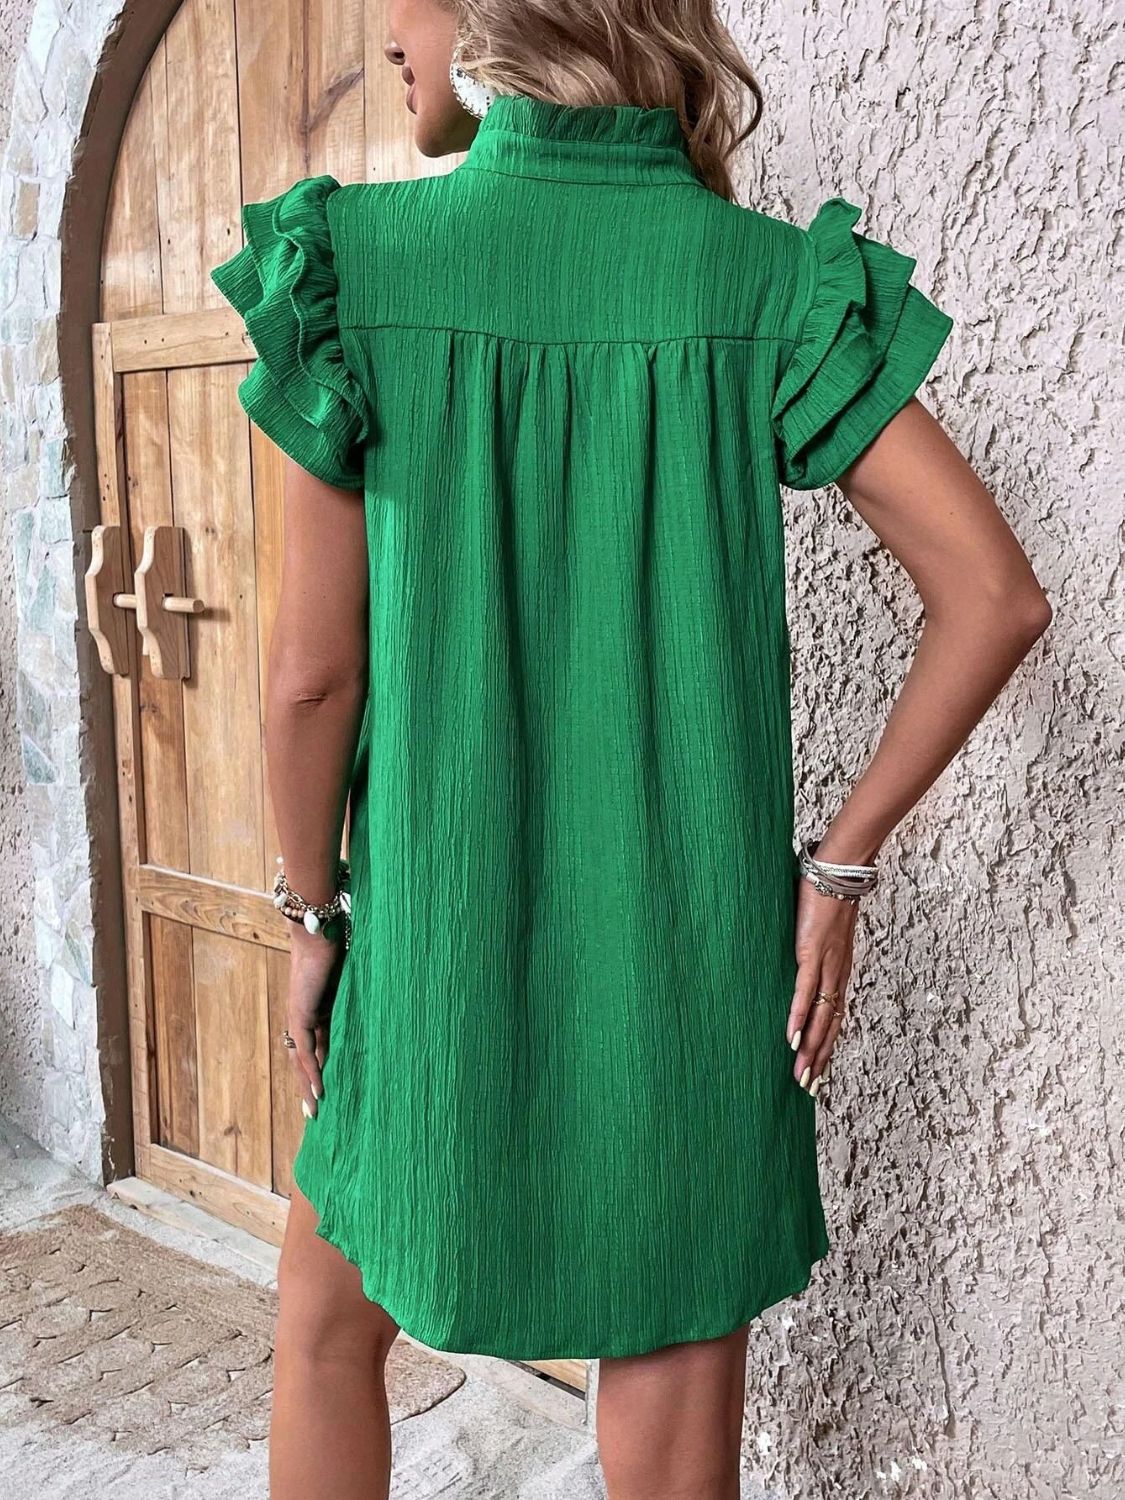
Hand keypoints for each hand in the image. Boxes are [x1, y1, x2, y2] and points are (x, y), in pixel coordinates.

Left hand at [285, 929, 345, 1118]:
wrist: (320, 931)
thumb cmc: (338, 946)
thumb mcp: (353, 980)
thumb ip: (361, 995)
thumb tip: (390, 1000)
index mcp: (318, 1010)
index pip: (318, 1048)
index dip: (322, 1069)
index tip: (330, 1090)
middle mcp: (305, 1017)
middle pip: (306, 1060)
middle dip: (310, 1087)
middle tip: (316, 1113)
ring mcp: (300, 1017)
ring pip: (302, 1061)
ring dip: (309, 1086)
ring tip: (316, 1110)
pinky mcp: (300, 1015)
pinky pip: (305, 1051)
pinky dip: (312, 1072)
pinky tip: (319, 1090)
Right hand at [785, 875, 858, 1096]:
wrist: (838, 872)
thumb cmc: (826, 894)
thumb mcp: (820, 929)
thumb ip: (811, 946)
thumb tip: (798, 953)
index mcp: (839, 970)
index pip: (835, 1017)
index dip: (826, 1045)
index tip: (819, 1070)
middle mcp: (837, 974)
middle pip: (830, 1026)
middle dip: (819, 1058)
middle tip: (809, 1087)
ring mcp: (825, 966)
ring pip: (819, 1017)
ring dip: (809, 1048)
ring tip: (801, 1074)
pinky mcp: (811, 954)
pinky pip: (804, 993)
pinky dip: (797, 1018)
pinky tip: (791, 1039)